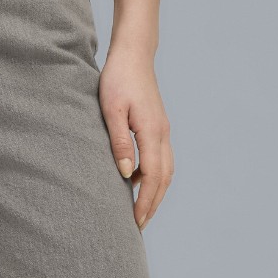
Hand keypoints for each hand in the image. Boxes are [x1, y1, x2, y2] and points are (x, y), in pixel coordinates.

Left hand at [98, 49, 173, 231]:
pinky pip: (161, 157)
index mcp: (151, 132)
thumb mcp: (111, 109)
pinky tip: (135, 178)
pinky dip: (153, 174)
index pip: (152, 177)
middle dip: (152, 203)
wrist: (133, 53)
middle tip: (138, 225)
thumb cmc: (117, 78)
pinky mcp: (158, 124)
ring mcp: (162, 128)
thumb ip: (119, 141)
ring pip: (165, 169)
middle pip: (163, 178)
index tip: (135, 221)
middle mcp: (162, 133)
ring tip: (140, 208)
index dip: (145, 202)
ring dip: (155, 191)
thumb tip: (125, 173)